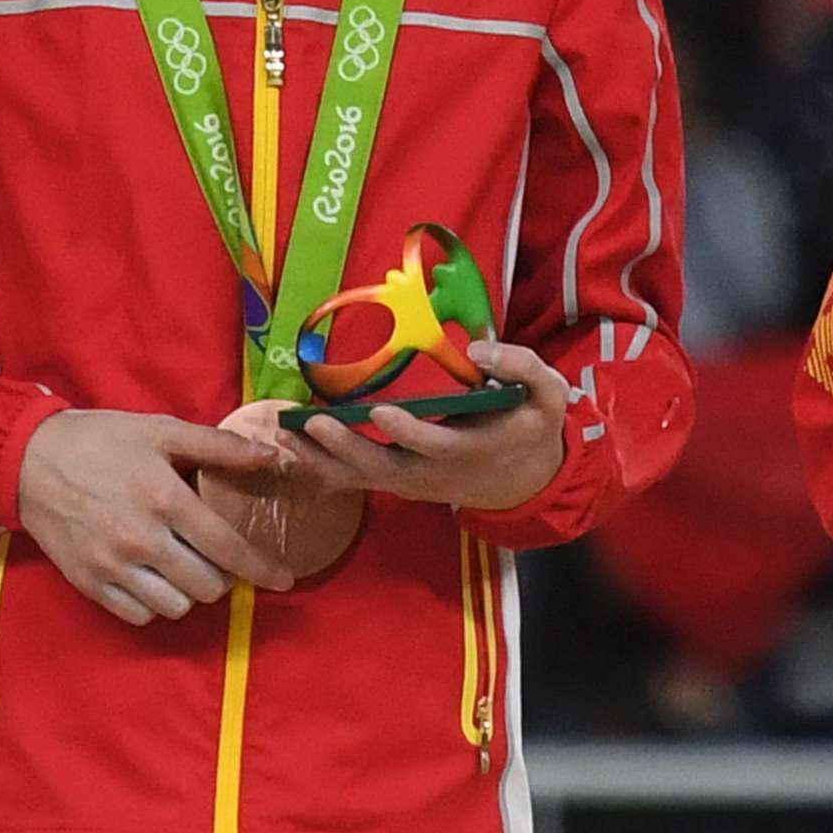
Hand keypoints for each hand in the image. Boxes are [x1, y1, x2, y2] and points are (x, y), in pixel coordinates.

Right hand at [13, 405, 277, 622]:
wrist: (29, 460)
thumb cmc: (101, 441)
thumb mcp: (161, 431)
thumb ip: (218, 447)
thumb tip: (271, 455)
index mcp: (164, 499)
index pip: (227, 547)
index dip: (261, 569)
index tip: (282, 580)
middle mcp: (142, 540)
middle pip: (207, 586)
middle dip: (222, 576)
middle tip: (216, 560)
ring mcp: (113, 567)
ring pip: (176, 606)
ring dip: (190, 592)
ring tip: (183, 568)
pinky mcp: (90, 583)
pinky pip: (140, 615)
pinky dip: (155, 604)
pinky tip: (154, 579)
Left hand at [264, 335, 577, 513]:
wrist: (524, 480)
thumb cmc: (531, 427)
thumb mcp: (547, 396)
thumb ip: (522, 367)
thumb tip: (478, 350)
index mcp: (469, 450)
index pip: (433, 444)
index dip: (407, 431)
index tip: (380, 411)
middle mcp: (433, 472)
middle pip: (383, 466)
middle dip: (347, 446)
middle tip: (315, 423)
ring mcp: (411, 481)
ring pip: (361, 476)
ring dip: (321, 458)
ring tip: (285, 433)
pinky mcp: (396, 482)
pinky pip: (354, 479)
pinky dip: (320, 466)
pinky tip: (288, 447)